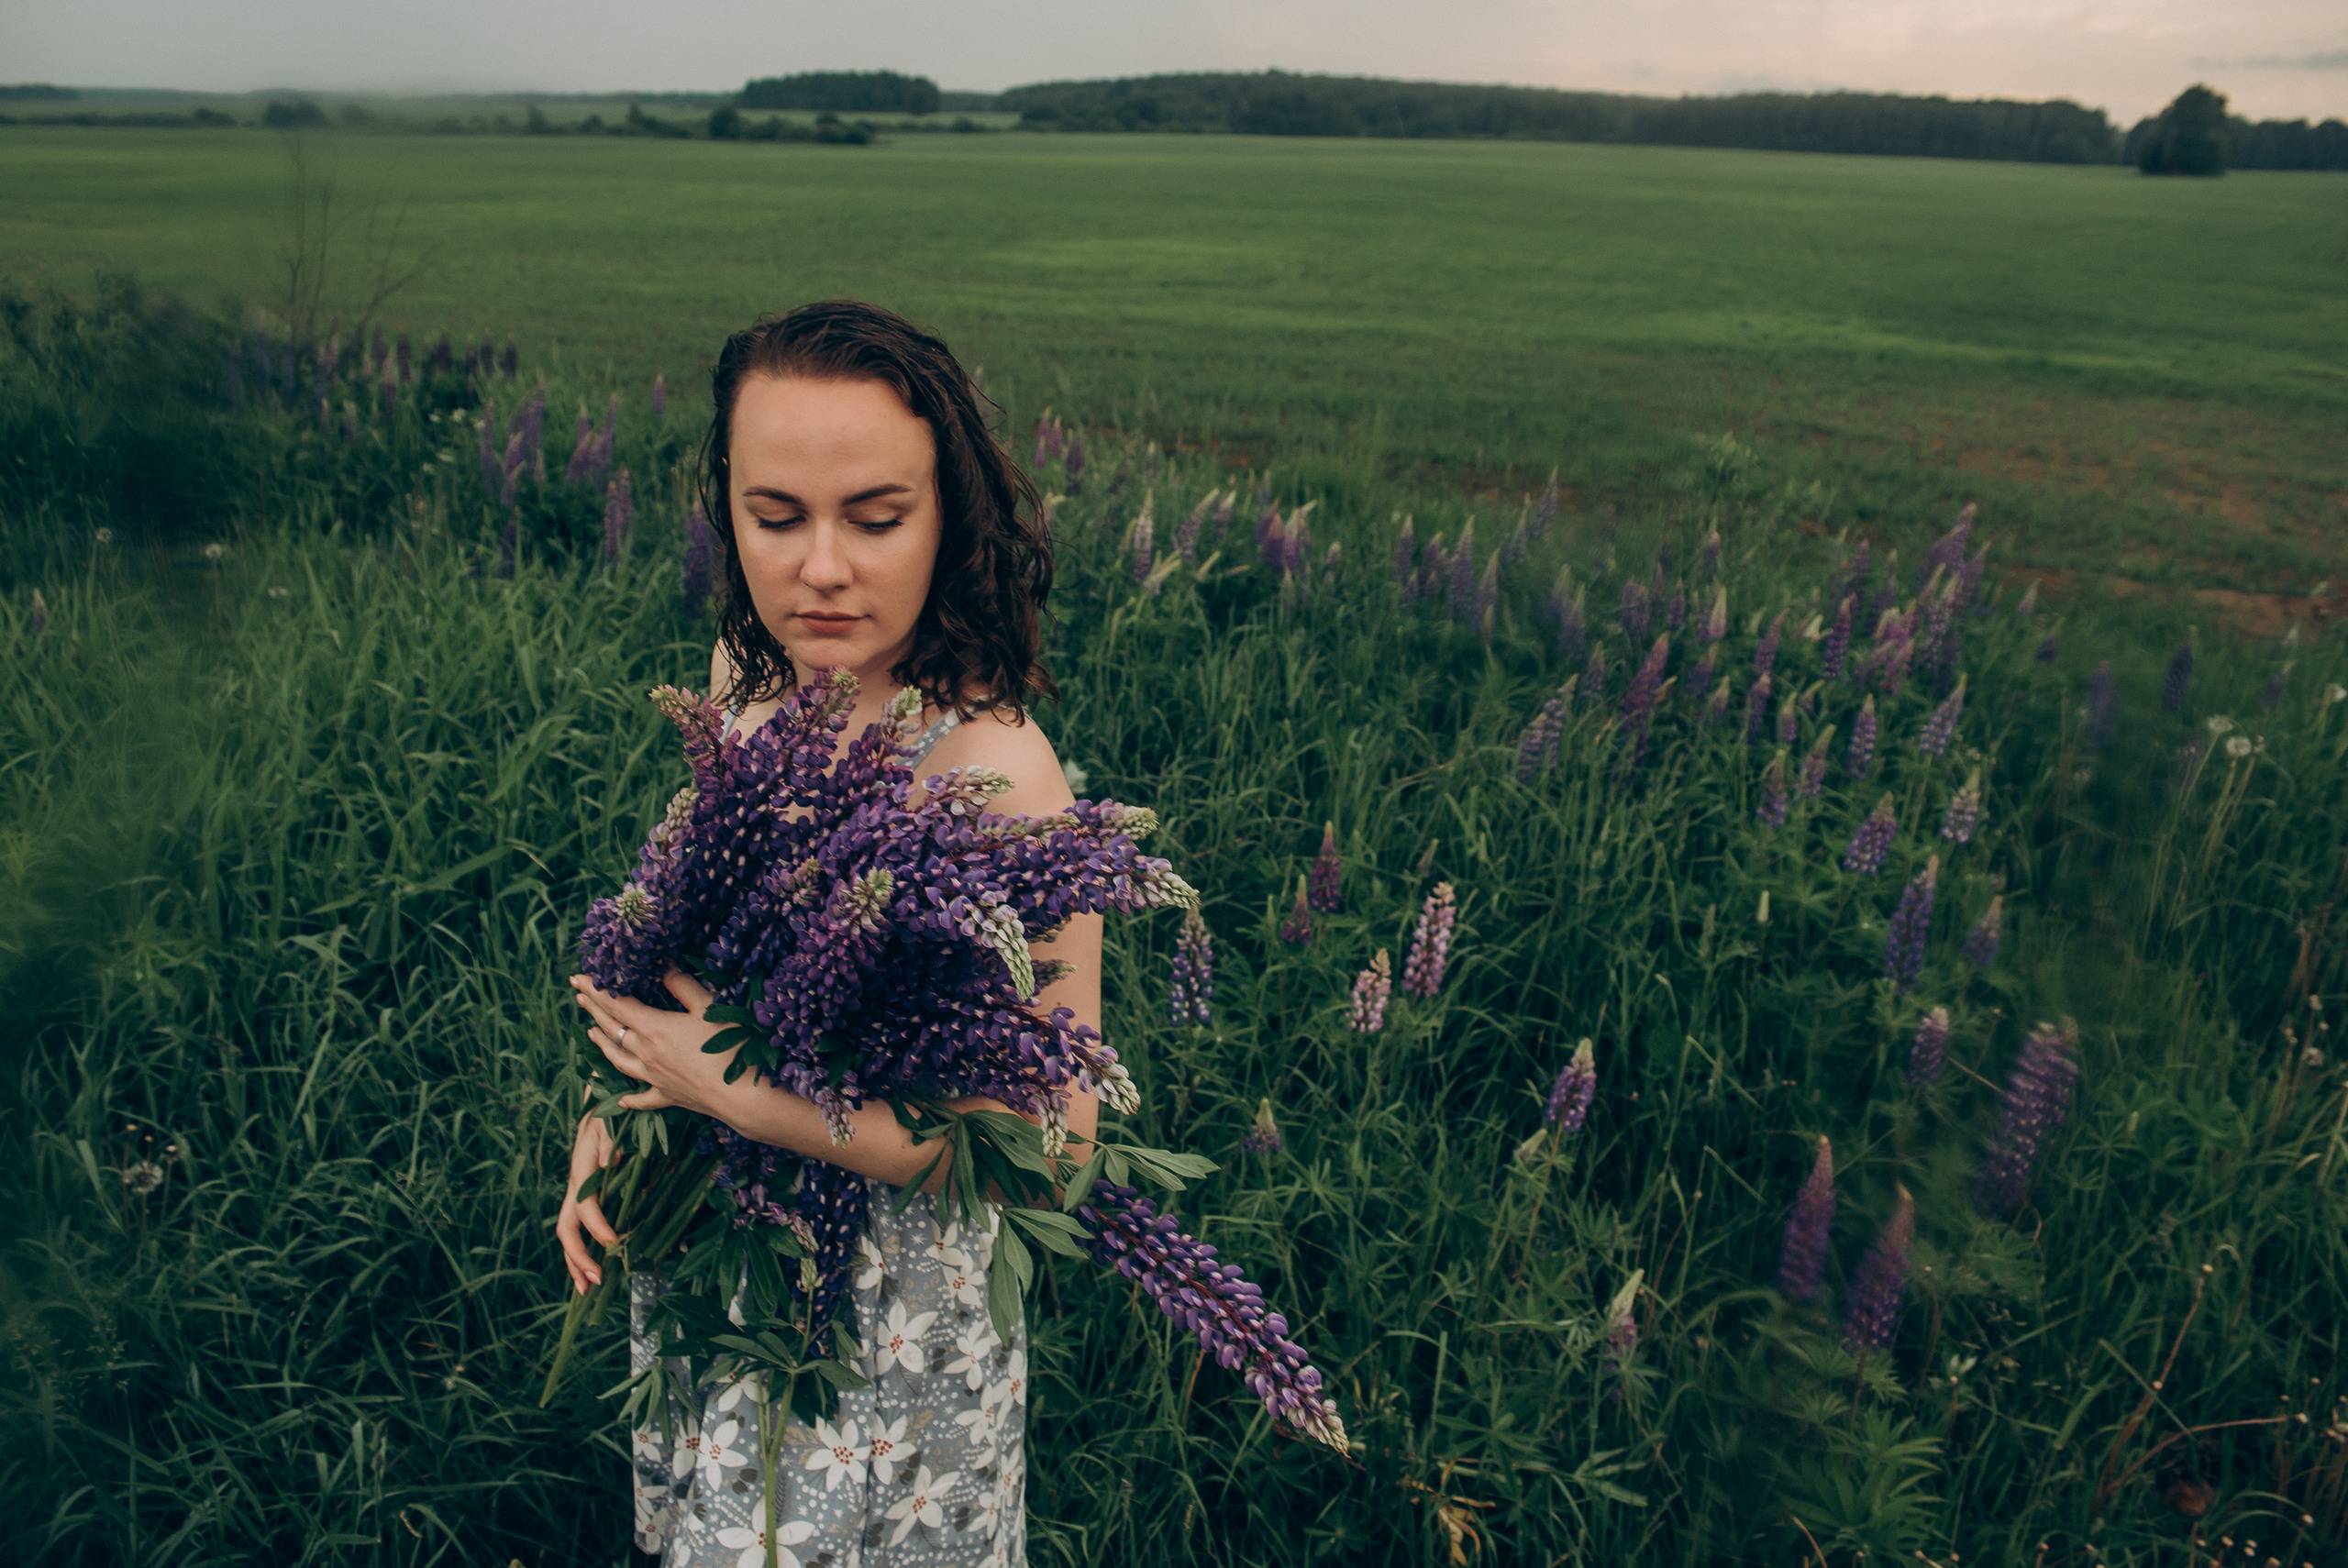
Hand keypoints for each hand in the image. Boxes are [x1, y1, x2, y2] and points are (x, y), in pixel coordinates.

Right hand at [555, 1111, 616, 1294]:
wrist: (601, 1103)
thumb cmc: (609, 1113)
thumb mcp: (609, 1122)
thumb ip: (607, 1142)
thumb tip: (606, 1163)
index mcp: (581, 1170)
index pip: (584, 1206)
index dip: (596, 1226)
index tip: (612, 1243)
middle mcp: (575, 1186)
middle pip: (567, 1228)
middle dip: (578, 1257)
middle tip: (595, 1282)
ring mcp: (578, 1192)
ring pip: (569, 1233)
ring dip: (576, 1262)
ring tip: (586, 1290)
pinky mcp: (585, 1195)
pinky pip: (579, 1227)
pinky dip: (583, 1249)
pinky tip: (592, 1268)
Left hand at [569, 968, 733, 1117]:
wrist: (741, 1095)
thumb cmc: (728, 1046)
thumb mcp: (708, 1007)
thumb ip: (682, 985)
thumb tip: (663, 966)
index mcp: (654, 1028)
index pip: (616, 1004)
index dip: (596, 989)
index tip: (578, 978)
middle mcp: (646, 1053)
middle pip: (612, 1029)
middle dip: (594, 1010)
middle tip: (579, 995)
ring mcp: (654, 1077)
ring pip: (618, 1060)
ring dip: (602, 1045)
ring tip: (590, 1033)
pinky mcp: (668, 1096)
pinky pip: (643, 1098)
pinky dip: (630, 1098)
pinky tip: (622, 1099)